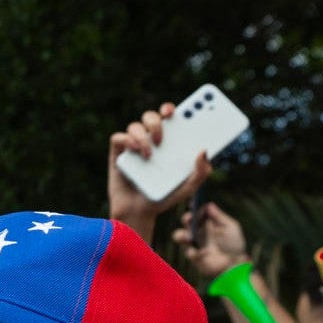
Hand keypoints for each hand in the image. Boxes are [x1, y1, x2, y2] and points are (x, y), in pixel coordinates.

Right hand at [107, 103, 210, 237]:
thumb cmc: (163, 197)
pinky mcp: (117, 155)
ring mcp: (132, 147)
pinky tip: (135, 151)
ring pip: (135, 125)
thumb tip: (204, 151)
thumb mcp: (188, 188)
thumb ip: (200, 173)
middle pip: (151, 117)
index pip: (169, 118)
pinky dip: (127, 140)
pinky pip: (118, 138)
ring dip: (143, 135)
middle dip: (158, 119)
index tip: (179, 109)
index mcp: (168, 142)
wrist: (139, 213)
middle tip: (164, 133)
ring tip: (150, 153)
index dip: (173, 108)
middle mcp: (149, 140)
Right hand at [167, 200, 249, 277]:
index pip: (197, 212)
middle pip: (186, 222)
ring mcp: (195, 244)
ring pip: (179, 236)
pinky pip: (190, 253)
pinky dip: (198, 252)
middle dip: (186, 219)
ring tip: (188, 237)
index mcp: (207, 223)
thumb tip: (208, 204)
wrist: (235, 264)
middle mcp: (199, 232)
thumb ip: (219, 217)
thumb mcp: (230, 227)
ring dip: (181, 235)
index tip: (194, 203)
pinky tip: (206, 252)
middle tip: (189, 218)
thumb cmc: (234, 244)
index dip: (194, 207)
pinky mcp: (194, 257)